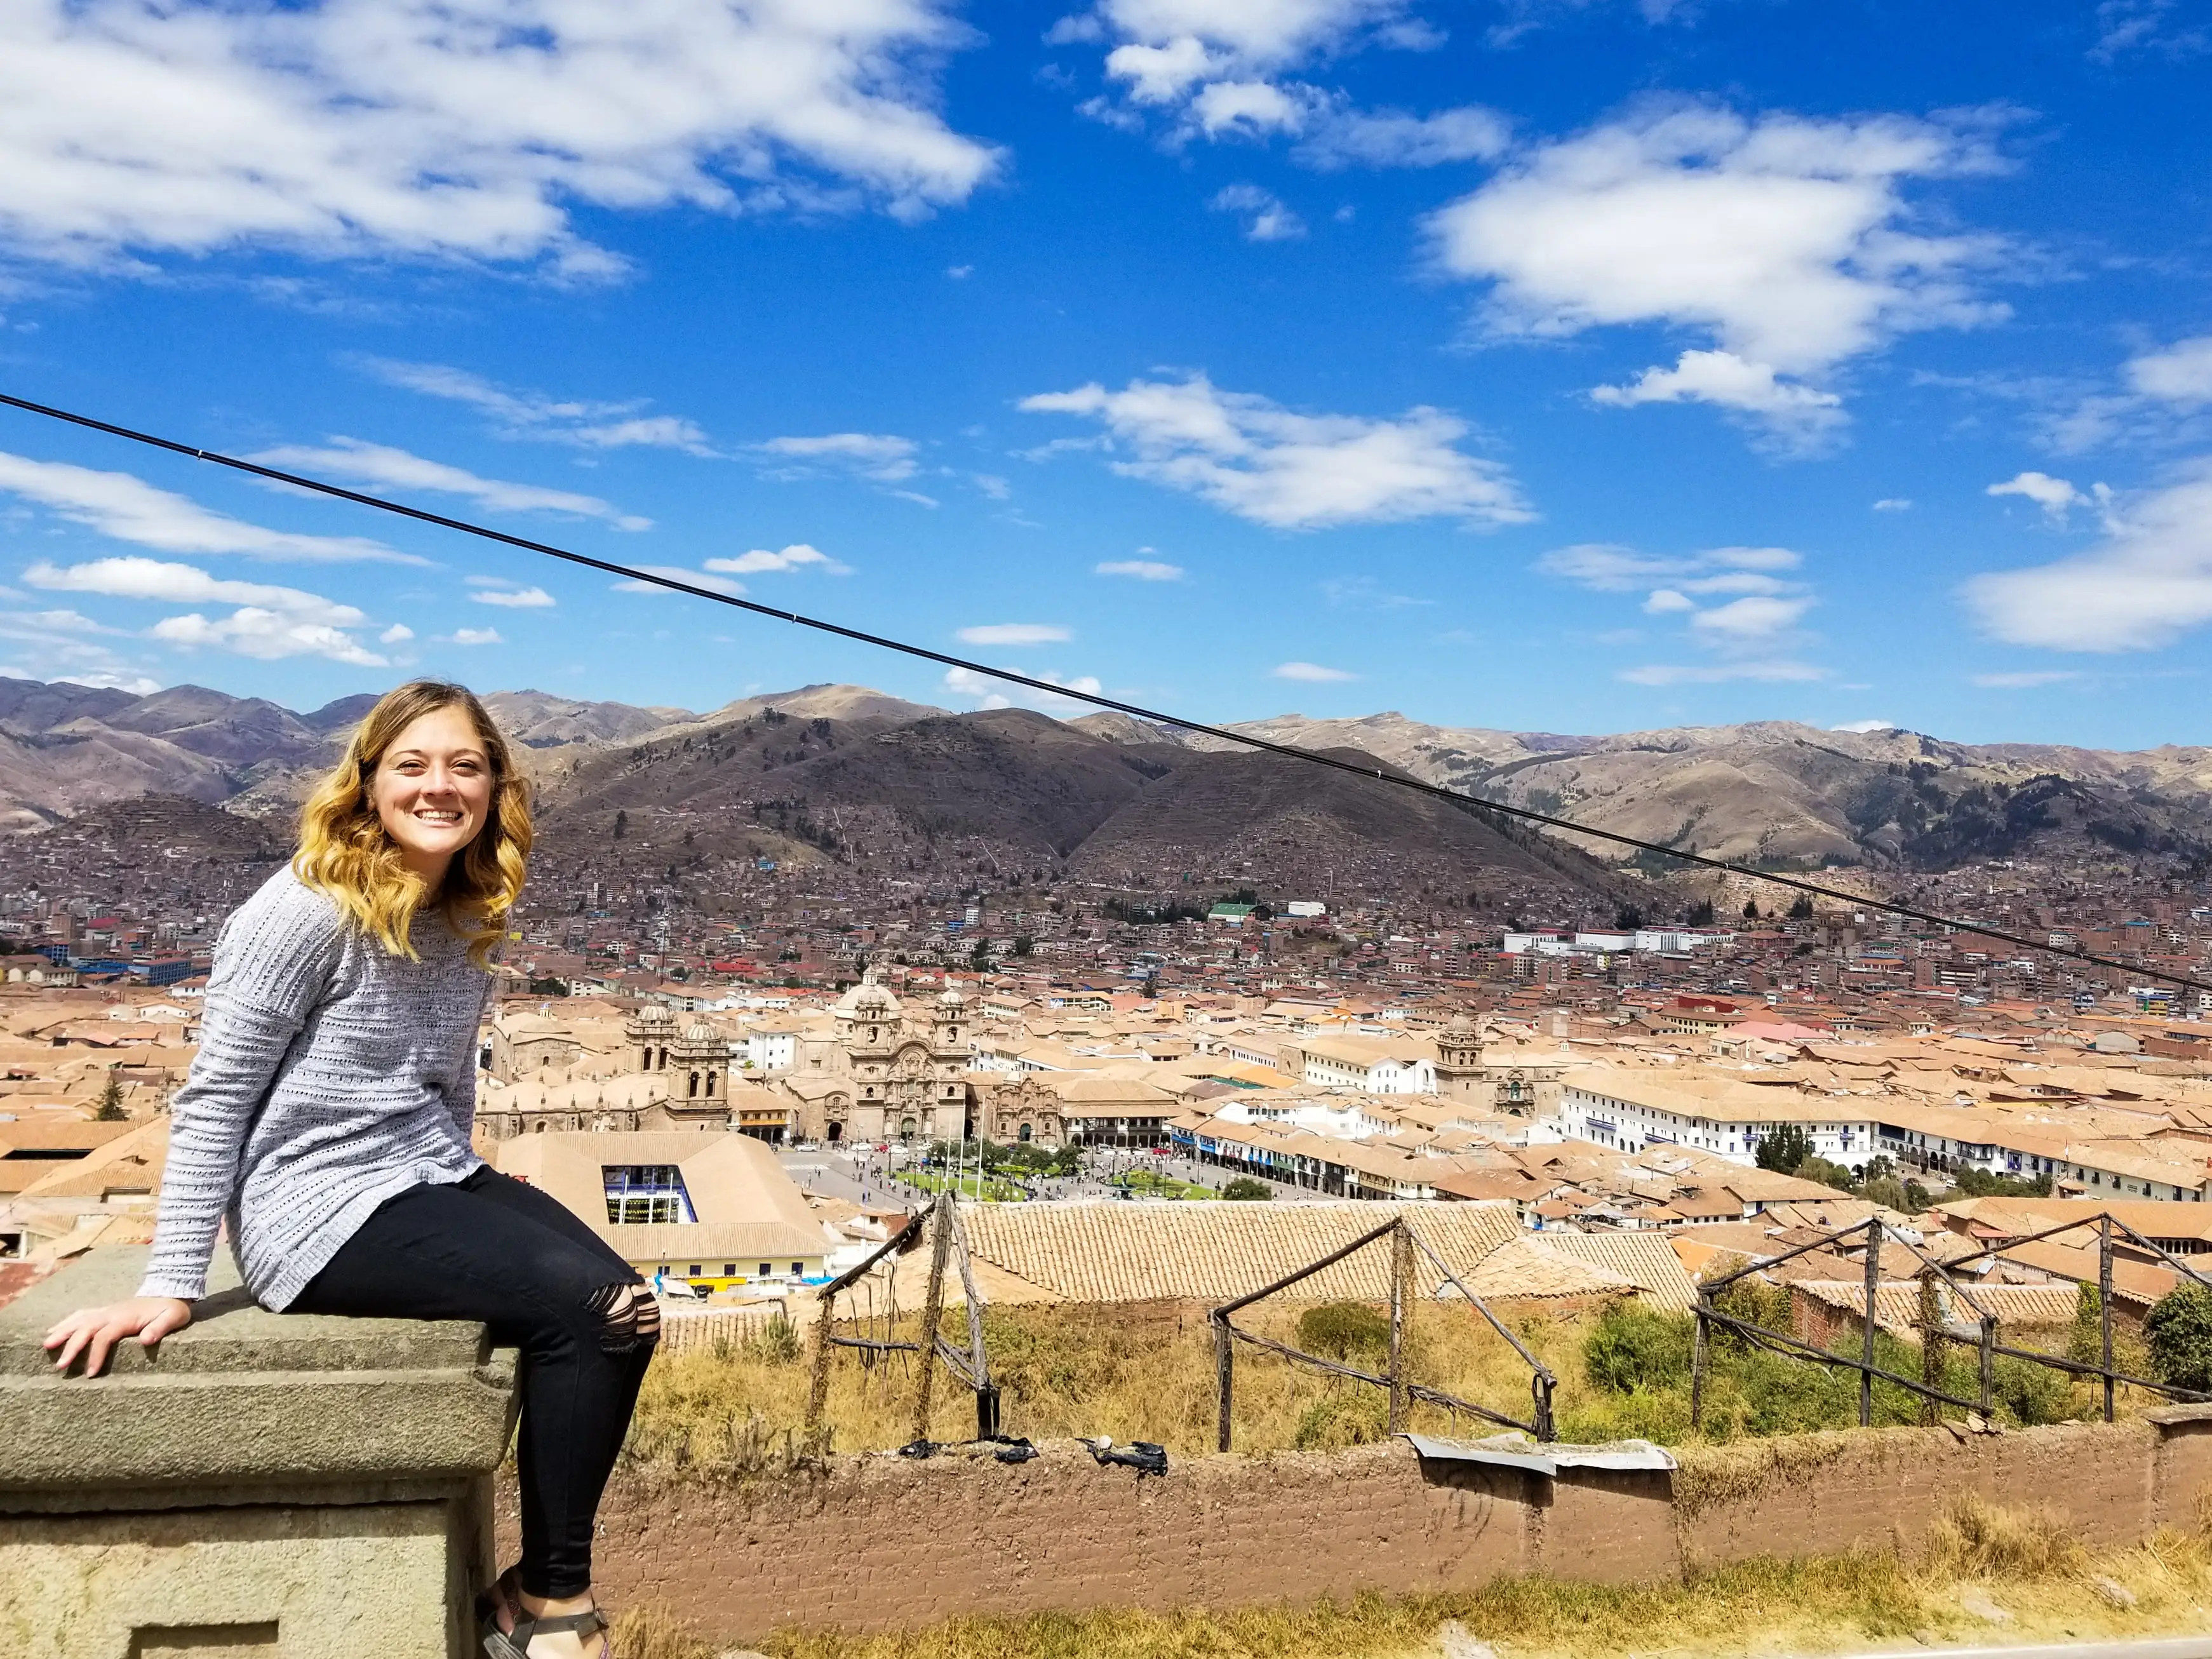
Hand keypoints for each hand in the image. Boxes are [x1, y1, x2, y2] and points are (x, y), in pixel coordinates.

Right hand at [42, 1296, 192, 1376]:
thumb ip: (161, 1328)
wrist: (171, 1291)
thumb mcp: (174, 1318)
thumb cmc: (172, 1309)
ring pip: (79, 1319)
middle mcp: (112, 1312)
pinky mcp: (104, 1310)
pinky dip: (66, 1321)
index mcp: (126, 1317)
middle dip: (72, 1346)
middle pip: (86, 1328)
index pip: (105, 1336)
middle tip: (60, 1365)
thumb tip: (147, 1340)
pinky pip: (82, 1314)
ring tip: (46, 1345)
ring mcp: (106, 1310)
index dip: (96, 1354)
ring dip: (62, 1331)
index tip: (90, 1373)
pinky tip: (53, 1330)